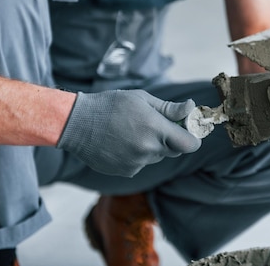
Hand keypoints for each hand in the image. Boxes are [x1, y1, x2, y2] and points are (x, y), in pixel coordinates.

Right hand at [57, 90, 200, 176]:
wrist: (76, 124)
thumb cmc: (110, 105)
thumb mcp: (142, 99)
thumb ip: (169, 108)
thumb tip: (191, 107)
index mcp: (155, 129)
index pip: (189, 144)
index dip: (193, 138)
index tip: (188, 130)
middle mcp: (148, 149)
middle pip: (174, 150)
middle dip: (171, 139)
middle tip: (155, 124)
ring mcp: (137, 163)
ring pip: (156, 156)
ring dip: (152, 146)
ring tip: (131, 131)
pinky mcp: (126, 171)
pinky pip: (141, 163)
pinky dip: (137, 155)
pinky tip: (121, 142)